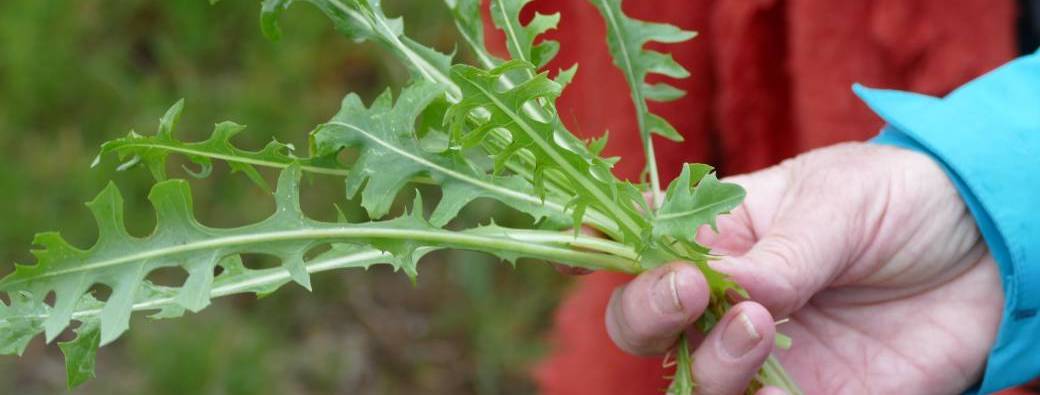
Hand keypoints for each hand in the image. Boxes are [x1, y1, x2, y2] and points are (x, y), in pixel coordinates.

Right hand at [605, 143, 1002, 393]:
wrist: (984, 252)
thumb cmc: (897, 200)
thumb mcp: (837, 202)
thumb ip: (783, 250)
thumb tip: (733, 290)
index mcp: (718, 235)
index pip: (640, 244)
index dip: (598, 247)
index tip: (582, 243)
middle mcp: (723, 298)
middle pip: (644, 322)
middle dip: (648, 310)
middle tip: (691, 287)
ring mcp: (759, 353)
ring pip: (690, 378)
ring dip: (707, 357)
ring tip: (759, 319)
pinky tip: (779, 383)